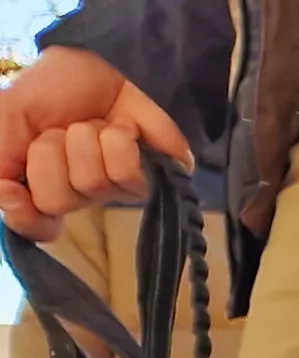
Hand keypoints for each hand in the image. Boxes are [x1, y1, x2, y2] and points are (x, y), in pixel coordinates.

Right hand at [0, 48, 190, 238]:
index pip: (33, 226)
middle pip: (56, 202)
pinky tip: (119, 127)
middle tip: (57, 132)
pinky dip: (117, 140)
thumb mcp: (8, 117)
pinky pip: (129, 174)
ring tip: (89, 124)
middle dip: (49, 154)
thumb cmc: (48, 93)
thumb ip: (0, 157)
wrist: (92, 61)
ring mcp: (115, 189)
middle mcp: (78, 194)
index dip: (24, 215)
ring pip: (92, 183)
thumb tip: (6, 195)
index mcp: (40, 185)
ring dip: (84, 140)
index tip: (16, 190)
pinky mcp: (153, 177)